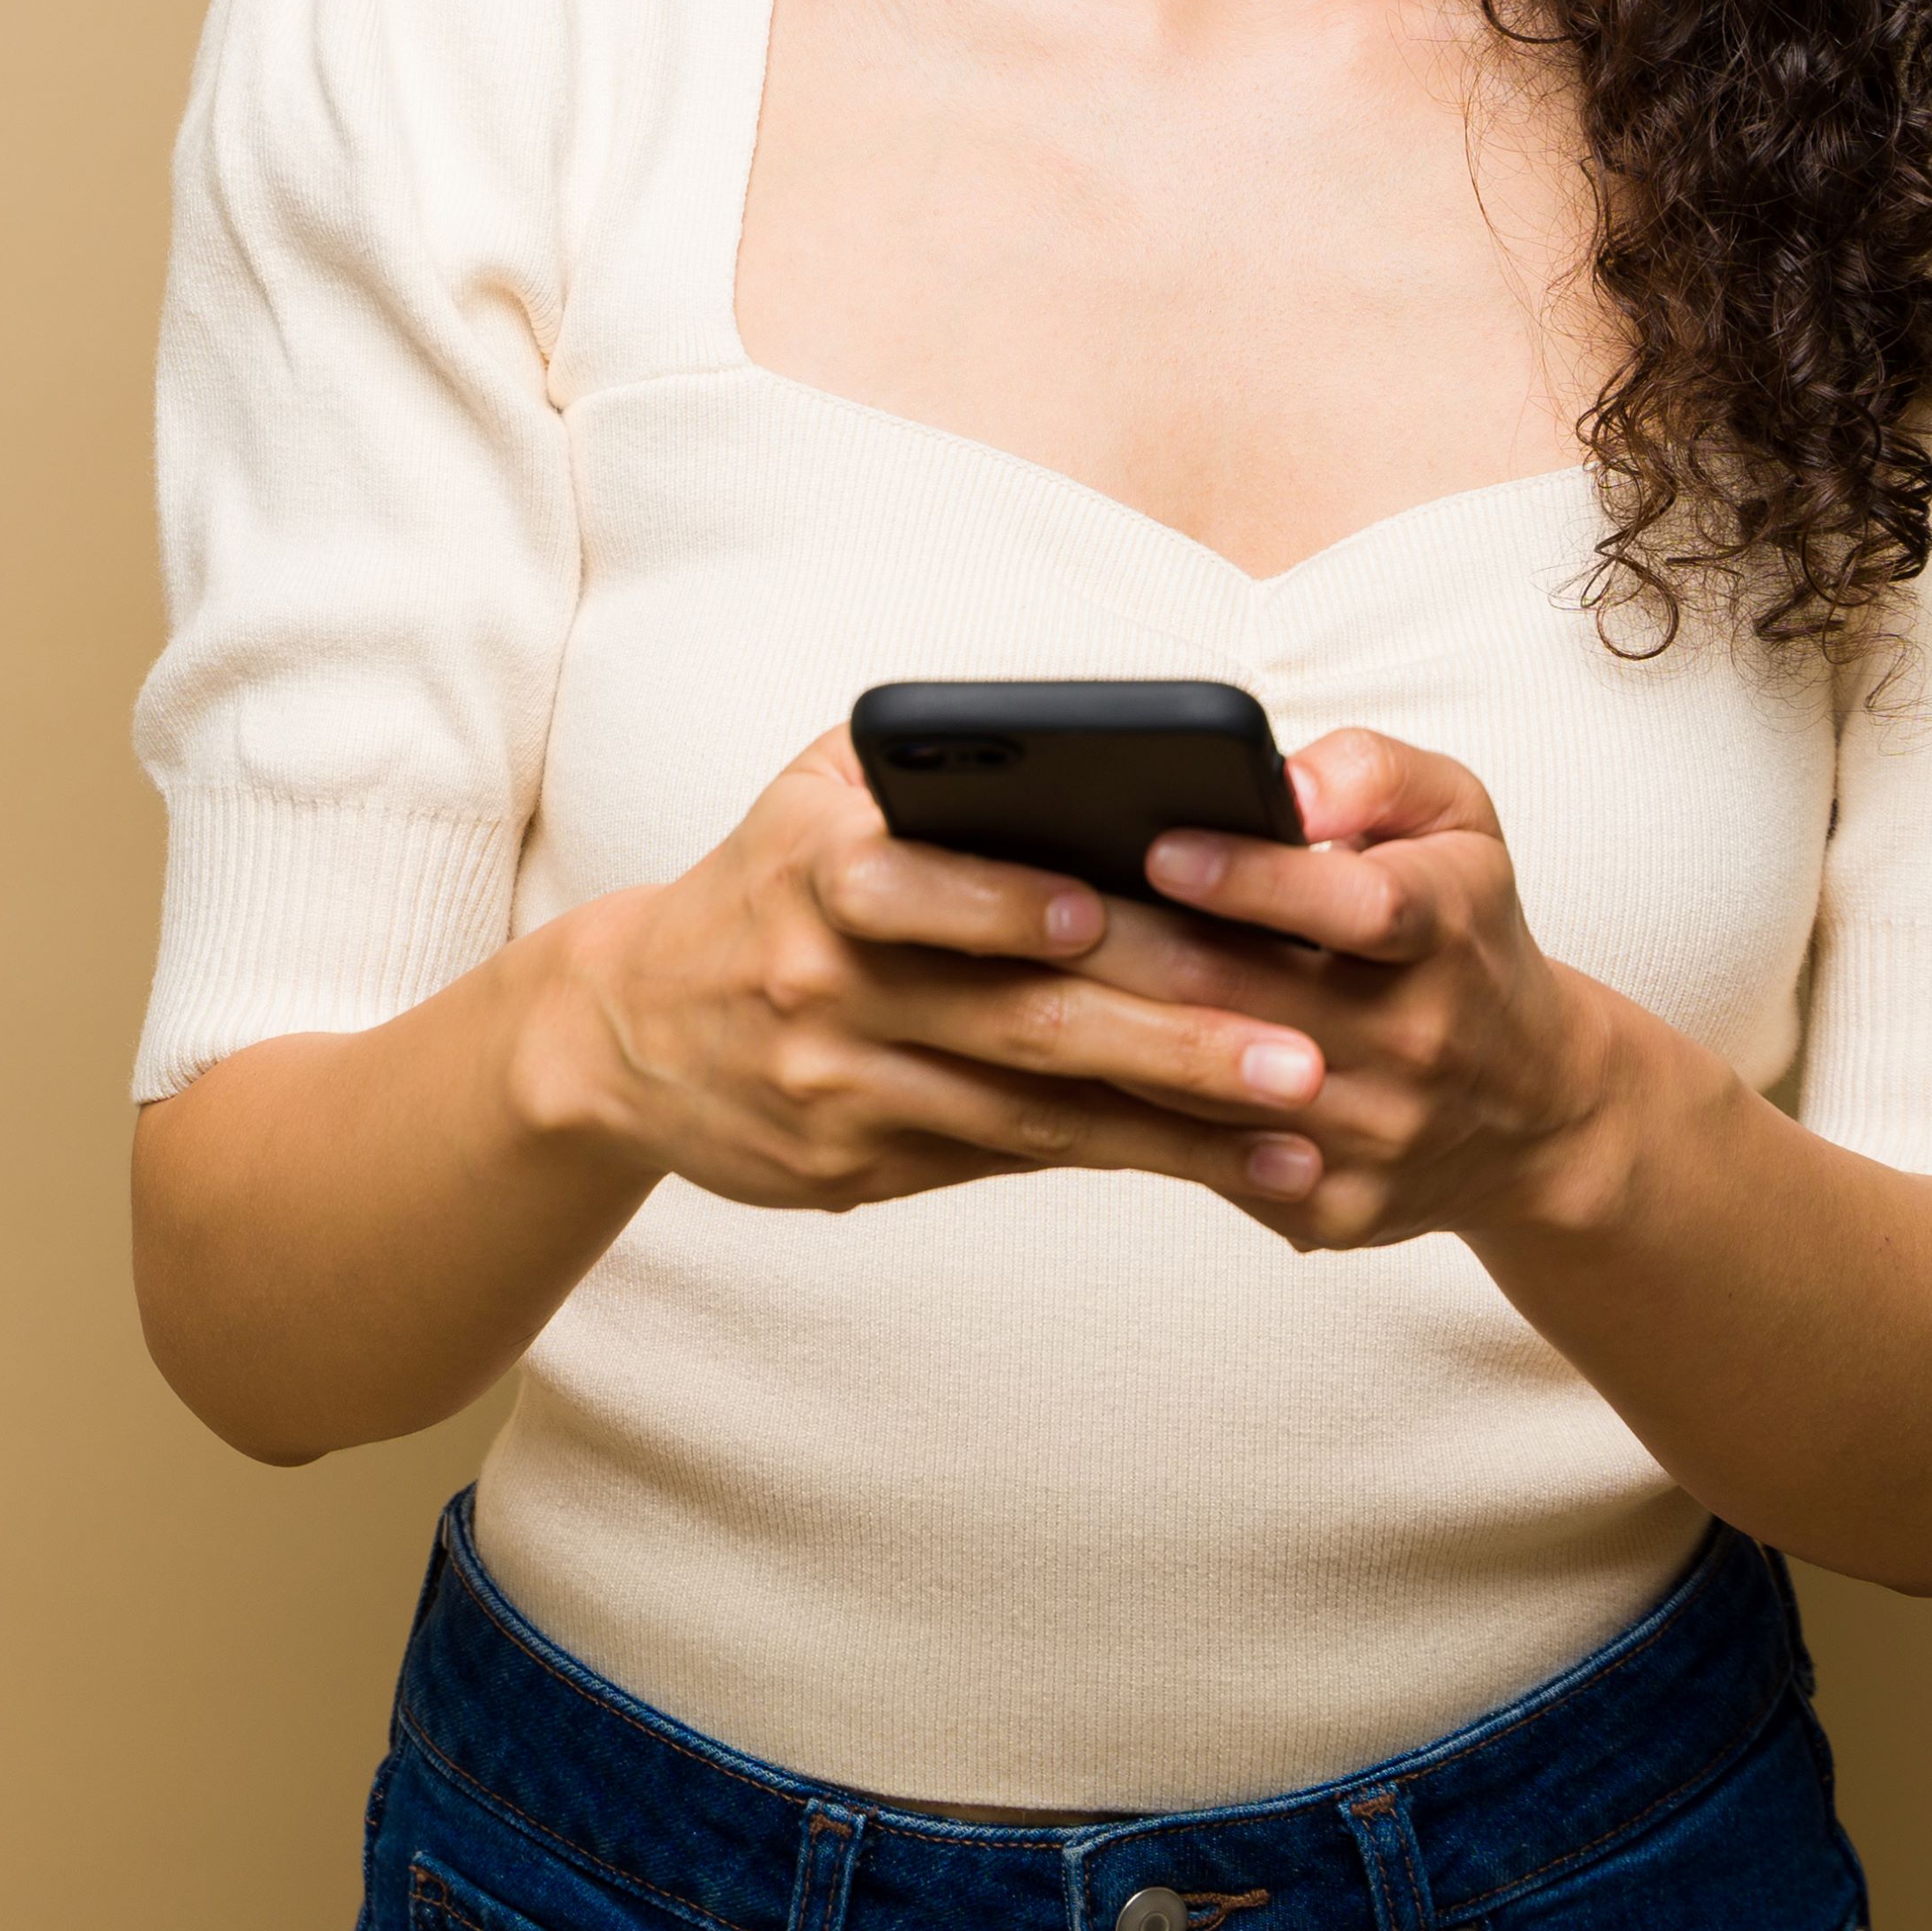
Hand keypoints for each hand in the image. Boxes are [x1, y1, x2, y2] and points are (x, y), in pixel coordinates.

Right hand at [516, 730, 1336, 1217]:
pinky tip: (1233, 1164)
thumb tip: (1110, 765)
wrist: (628, 1032)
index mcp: (814, 864)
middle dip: (1169, 1037)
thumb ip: (936, 763)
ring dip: (1178, 1123)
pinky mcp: (860, 1167)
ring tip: (1303, 1123)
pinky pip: (1018, 1158)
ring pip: (1034, 1109)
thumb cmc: (772, 882)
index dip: (1010, 902)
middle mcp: (821, 980)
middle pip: (1016, 1017)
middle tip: (1299, 1052)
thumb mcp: (816, 792)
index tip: (1116, 910)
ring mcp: (840, 1087)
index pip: (911, 883)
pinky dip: (1133, 1160)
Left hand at [1077, 728, 1680, 1252]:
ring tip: (1005, 977)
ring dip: (1100, 1036)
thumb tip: (1286, 782)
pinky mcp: (1330, 1209)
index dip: (1253, 880)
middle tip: (1026, 901)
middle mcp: (1420, 1044)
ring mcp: (1375, 1139)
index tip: (1158, 843)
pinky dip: (1119, 1116)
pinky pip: (1201, 1160)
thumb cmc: (1465, 934)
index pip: (1360, 909)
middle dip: (1128, 949)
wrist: (1536, 1110)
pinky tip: (1041, 1069)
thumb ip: (1375, 772)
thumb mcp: (1459, 822)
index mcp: (1449, 935)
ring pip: (1206, 1089)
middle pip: (1252, 1001)